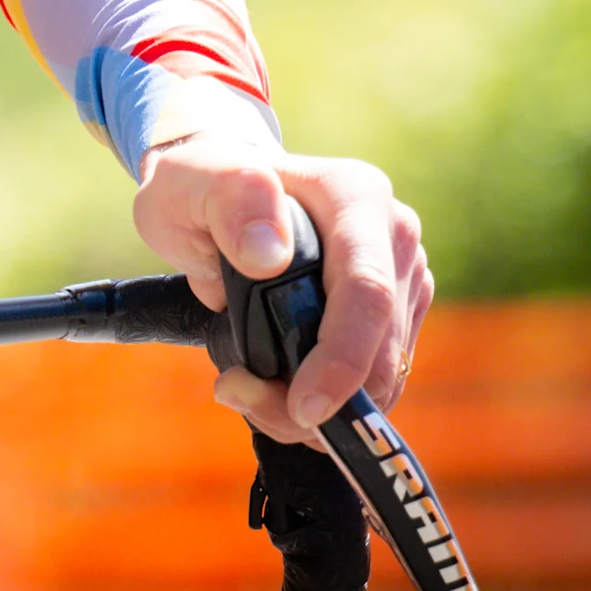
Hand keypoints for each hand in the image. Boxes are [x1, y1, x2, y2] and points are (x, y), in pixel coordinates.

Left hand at [133, 136, 431, 445]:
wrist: (223, 194)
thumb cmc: (200, 185)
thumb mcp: (188, 181)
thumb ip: (227, 203)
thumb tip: (269, 256)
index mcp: (354, 194)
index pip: (366, 290)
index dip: (340, 358)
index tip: (300, 406)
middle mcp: (393, 234)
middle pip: (381, 348)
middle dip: (320, 399)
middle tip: (240, 396)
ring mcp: (402, 276)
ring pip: (383, 375)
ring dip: (319, 409)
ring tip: (245, 389)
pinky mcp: (399, 312)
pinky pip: (376, 379)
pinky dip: (330, 402)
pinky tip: (275, 389)